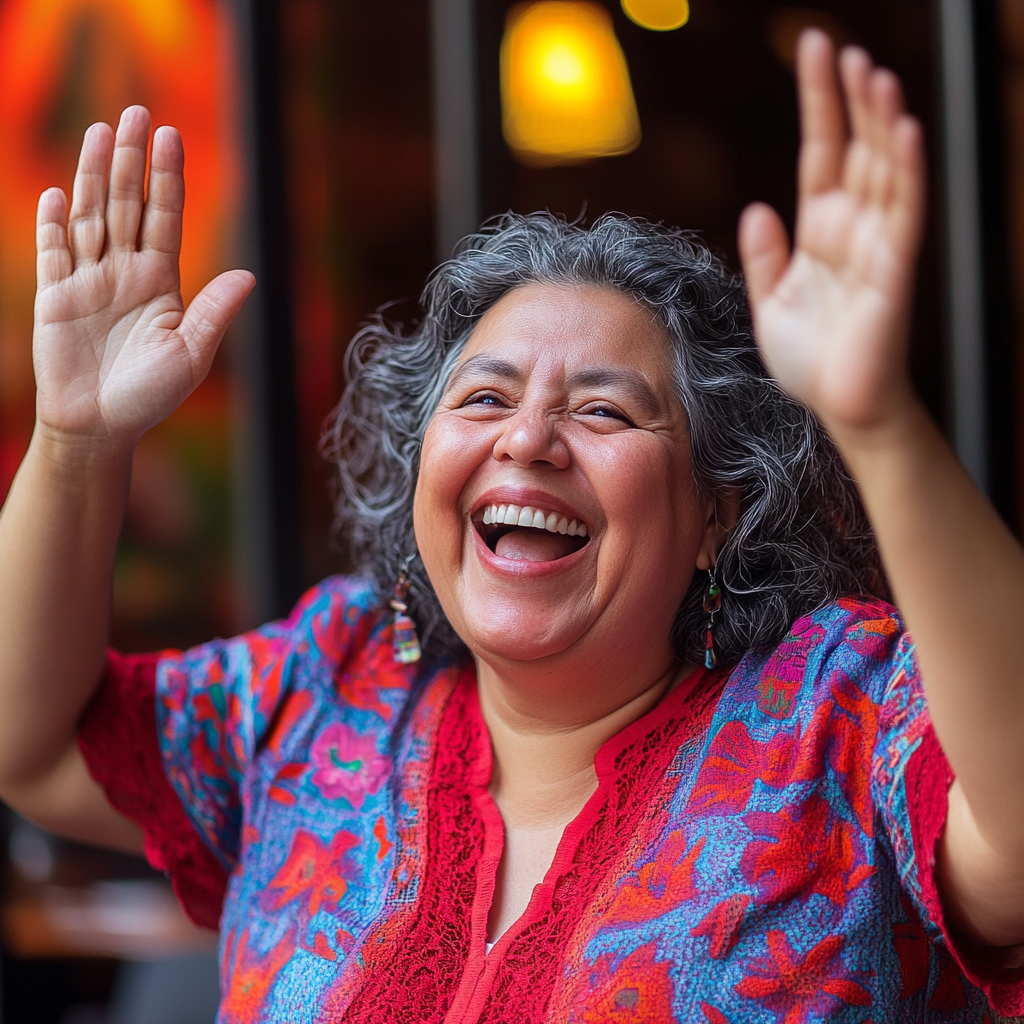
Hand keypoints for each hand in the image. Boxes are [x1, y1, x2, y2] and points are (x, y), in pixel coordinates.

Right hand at [33, 106, 253, 447]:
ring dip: (93, 175)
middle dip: (131, 160)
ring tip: (99, 131)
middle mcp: (125, 273)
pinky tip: (57, 193)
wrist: (100, 428)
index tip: (170, 135)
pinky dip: (52, 224)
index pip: (164, 217)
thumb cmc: (150, 396)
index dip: (167, 177)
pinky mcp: (54, 297)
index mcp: (161, 282)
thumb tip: (249, 275)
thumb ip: (214, 312)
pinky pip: (53, 252)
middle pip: (127, 204)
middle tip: (135, 112)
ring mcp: (88, 281)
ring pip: (91, 216)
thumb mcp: (191, 354)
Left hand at [738, 31, 925, 438]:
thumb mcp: (770, 303)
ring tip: (873, 73)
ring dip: (879, 121)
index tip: (814, 52)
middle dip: (849, 98)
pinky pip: (903, 212)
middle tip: (841, 48)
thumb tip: (756, 206)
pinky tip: (904, 131)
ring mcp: (876, 245)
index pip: (820, 152)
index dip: (819, 103)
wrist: (839, 406)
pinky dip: (906, 171)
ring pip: (883, 169)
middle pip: (855, 148)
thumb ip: (764, 256)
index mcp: (818, 233)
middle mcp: (851, 229)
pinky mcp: (894, 269)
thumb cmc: (810, 360)